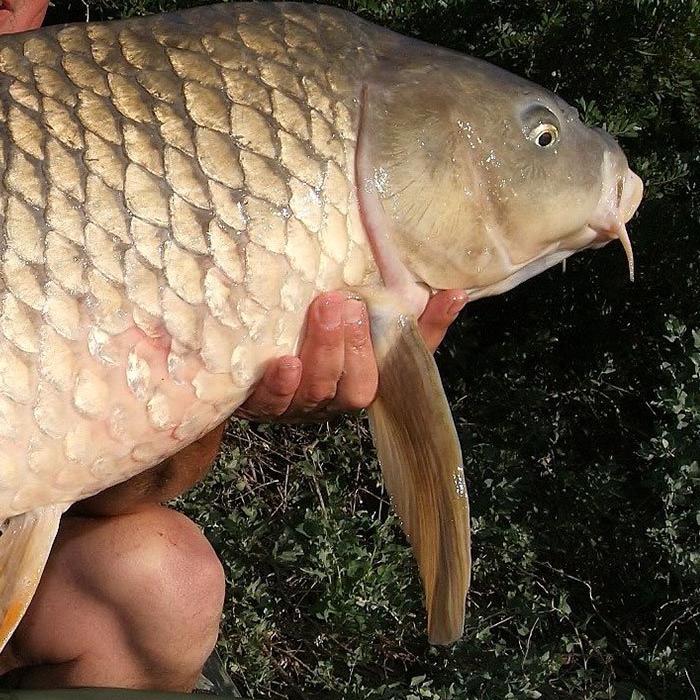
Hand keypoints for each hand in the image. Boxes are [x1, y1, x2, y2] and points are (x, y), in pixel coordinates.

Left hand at [237, 289, 465, 421]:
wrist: (242, 362)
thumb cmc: (314, 344)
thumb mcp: (363, 330)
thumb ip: (413, 321)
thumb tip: (456, 294)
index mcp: (358, 385)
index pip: (388, 374)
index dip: (391, 348)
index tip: (383, 308)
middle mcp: (329, 401)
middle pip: (352, 388)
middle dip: (353, 346)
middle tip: (345, 304)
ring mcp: (294, 405)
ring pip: (315, 390)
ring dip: (322, 351)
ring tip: (323, 309)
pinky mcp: (258, 403)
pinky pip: (271, 401)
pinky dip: (280, 383)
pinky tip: (285, 363)